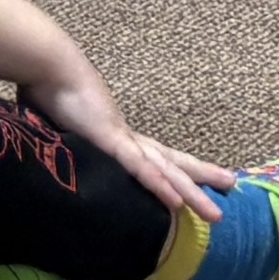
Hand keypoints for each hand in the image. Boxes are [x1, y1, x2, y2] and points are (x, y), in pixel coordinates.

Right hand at [16, 49, 236, 229]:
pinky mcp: (112, 140)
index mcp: (117, 136)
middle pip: (173, 163)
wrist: (48, 65)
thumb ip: (65, 140)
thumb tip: (54, 149)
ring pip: (166, 172)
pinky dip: (160, 185)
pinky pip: (140, 168)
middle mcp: (128, 138)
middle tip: (231, 186)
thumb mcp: (60, 125)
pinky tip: (177, 202)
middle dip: (202, 177)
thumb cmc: (50, 89)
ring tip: (216, 214)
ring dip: (192, 193)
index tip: (197, 178)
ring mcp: (122, 139)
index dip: (176, 168)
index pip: (155, 156)